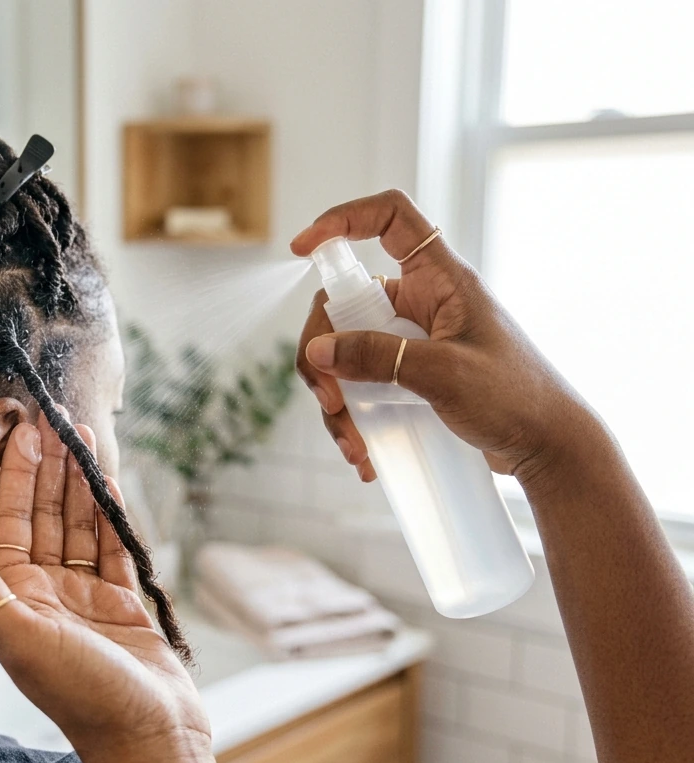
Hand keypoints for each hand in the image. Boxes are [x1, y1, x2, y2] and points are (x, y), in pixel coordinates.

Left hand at [0, 416, 207, 755]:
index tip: (23, 430)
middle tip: (56, 418)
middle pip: (47, 517)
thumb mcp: (17, 633)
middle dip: (51, 468)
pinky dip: (112, 516)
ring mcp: (86, 598)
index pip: (12, 523)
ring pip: (81, 527)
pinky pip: (113, 549)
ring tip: (83, 436)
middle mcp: (48, 593)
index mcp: (17, 598)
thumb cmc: (80, 692)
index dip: (17, 476)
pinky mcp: (122, 605)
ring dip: (80, 483)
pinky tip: (109, 482)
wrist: (146, 735)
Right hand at [290, 189, 595, 488]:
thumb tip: (318, 351)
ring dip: (336, 399)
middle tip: (329, 399)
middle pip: (345, 303)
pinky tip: (364, 454)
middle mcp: (422, 305)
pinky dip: (354, 419)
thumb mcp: (444, 374)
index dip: (344, 219)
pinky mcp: (409, 378)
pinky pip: (362, 386)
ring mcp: (412, 342)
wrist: (549, 448)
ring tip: (354, 445)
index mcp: (441, 281)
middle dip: (322, 352)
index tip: (302, 248)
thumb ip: (378, 357)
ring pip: (345, 352)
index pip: (391, 220)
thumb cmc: (517, 399)